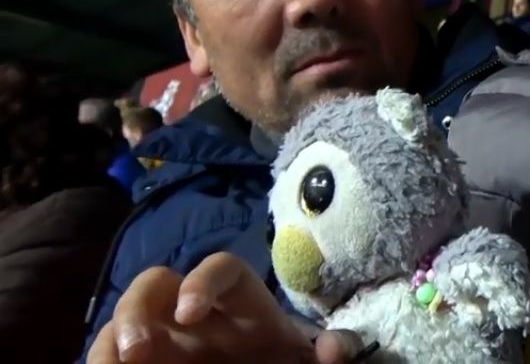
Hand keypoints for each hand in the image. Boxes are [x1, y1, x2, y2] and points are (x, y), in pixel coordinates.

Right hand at [88, 252, 365, 363]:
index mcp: (244, 307)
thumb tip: (334, 348)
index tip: (189, 312)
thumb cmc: (283, 361)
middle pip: (155, 282)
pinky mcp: (142, 361)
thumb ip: (331, 351)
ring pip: (124, 318)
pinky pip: (106, 353)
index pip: (224, 270)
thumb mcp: (308, 358)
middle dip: (138, 307)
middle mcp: (196, 315)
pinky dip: (99, 361)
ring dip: (110, 338)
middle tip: (137, 350)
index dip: (202, 281)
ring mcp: (164, 338)